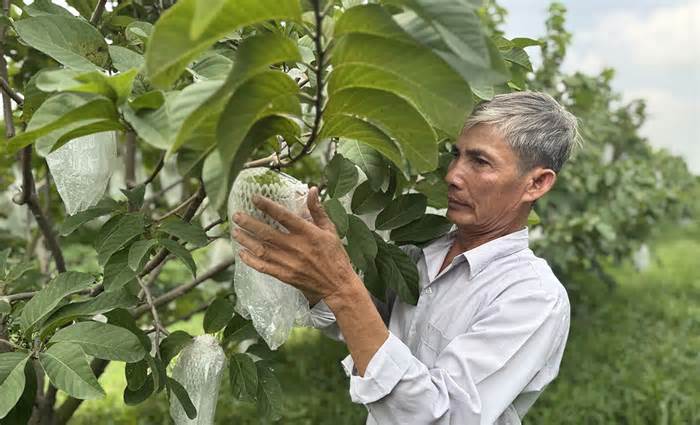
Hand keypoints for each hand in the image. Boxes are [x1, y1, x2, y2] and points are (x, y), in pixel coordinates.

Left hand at [231, 186, 357, 304]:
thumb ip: (318, 210)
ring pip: (261, 249)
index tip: (254, 198)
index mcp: (307, 233)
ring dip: (246, 240)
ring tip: (235, 231)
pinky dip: (251, 260)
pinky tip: (242, 253)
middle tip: (236, 216)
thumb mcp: (330, 230)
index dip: (267, 206)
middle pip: (266, 233)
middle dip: (249, 223)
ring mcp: (289, 262)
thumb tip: (311, 190)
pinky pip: (263, 267)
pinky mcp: (285, 276)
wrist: (337, 286)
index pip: (283, 216)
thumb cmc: (335, 256)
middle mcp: (296, 247)